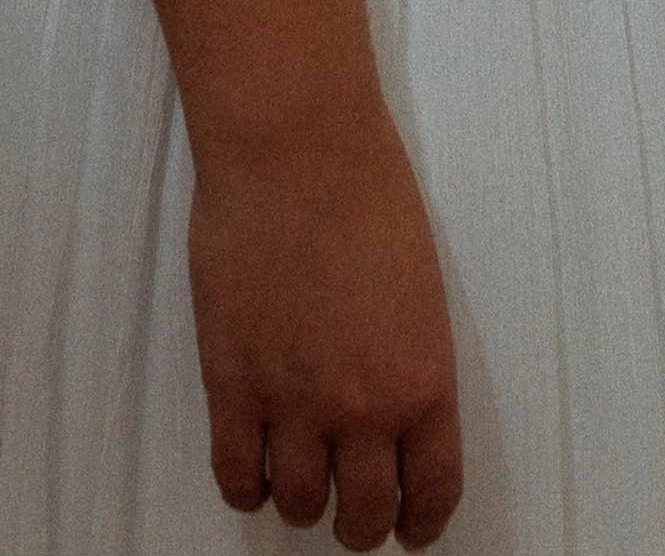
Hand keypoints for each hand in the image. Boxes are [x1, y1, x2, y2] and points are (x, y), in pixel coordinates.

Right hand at [188, 107, 462, 549]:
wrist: (294, 146)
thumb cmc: (365, 190)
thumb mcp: (419, 290)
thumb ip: (406, 363)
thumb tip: (389, 413)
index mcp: (424, 380)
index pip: (432, 491)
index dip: (420, 523)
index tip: (411, 530)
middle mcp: (363, 407)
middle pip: (363, 516)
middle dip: (361, 525)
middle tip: (353, 512)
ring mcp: (293, 401)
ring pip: (301, 505)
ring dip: (304, 504)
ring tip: (301, 485)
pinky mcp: (232, 383)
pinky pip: (237, 475)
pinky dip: (247, 489)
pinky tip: (255, 474)